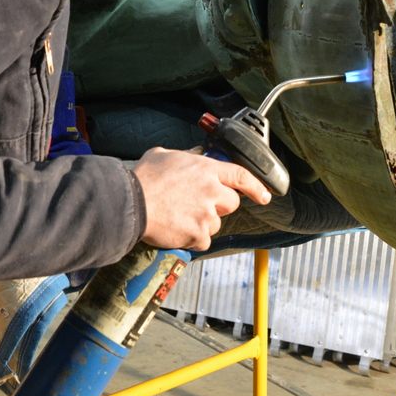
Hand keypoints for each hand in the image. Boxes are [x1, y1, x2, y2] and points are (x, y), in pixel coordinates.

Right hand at [132, 146, 271, 250]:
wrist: (130, 203)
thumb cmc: (143, 178)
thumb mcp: (164, 155)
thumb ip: (185, 157)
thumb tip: (191, 157)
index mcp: (206, 169)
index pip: (241, 175)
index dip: (256, 186)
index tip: (264, 195)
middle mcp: (210, 190)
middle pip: (231, 203)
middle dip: (219, 206)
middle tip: (199, 205)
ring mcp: (205, 214)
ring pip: (216, 224)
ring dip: (203, 223)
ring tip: (180, 216)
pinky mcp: (197, 234)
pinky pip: (203, 241)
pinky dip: (192, 239)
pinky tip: (177, 230)